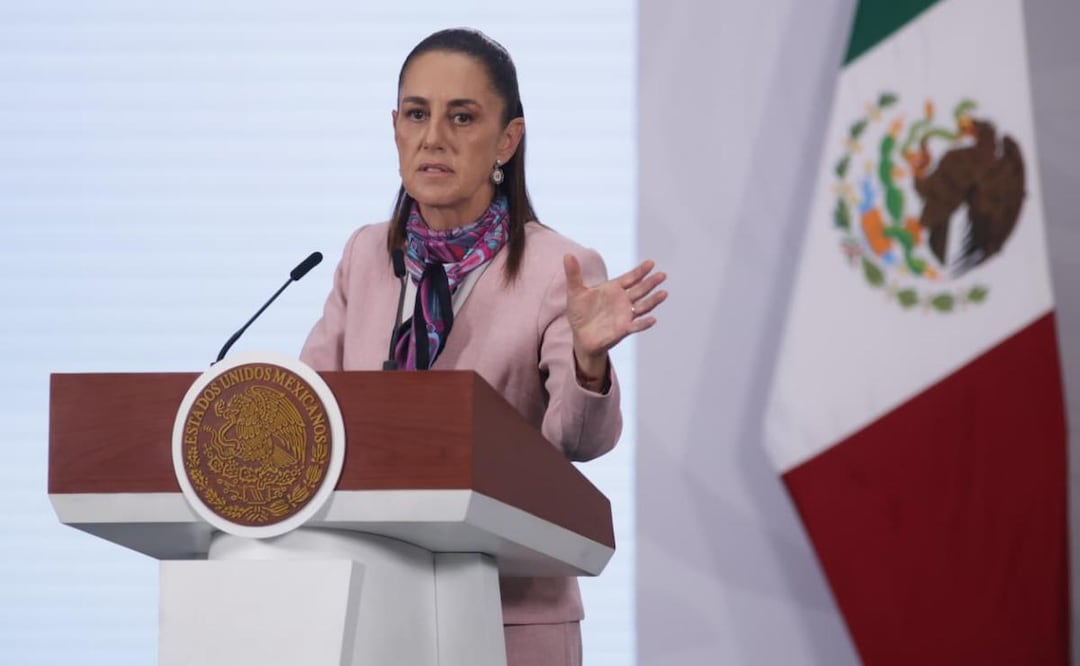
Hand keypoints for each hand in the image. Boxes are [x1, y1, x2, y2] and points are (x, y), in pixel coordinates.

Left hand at [564, 254, 667, 376]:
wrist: (580, 336)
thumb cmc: (579, 313)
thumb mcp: (575, 292)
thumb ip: (573, 274)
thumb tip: (567, 255)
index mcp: (613, 289)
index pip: (630, 278)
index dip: (640, 271)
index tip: (650, 263)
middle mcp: (622, 301)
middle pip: (640, 290)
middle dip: (651, 283)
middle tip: (662, 275)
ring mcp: (625, 315)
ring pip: (642, 306)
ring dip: (653, 301)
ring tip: (664, 293)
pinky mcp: (623, 329)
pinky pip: (636, 326)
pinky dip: (644, 323)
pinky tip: (652, 319)